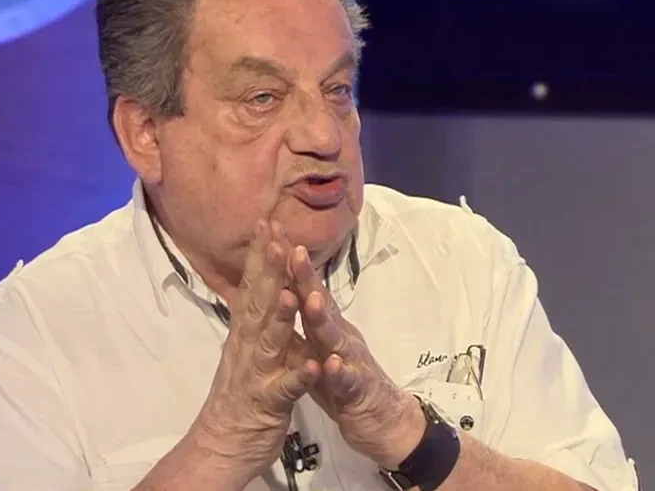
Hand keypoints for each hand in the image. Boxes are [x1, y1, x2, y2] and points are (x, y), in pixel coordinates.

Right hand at [191, 221, 320, 484]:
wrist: (223, 444)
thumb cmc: (242, 396)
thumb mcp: (248, 350)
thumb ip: (256, 320)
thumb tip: (263, 286)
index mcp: (246, 334)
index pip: (254, 286)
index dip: (262, 255)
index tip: (268, 222)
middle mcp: (247, 347)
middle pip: (258, 303)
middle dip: (268, 270)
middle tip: (275, 237)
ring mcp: (256, 374)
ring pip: (270, 342)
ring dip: (279, 317)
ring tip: (289, 293)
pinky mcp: (269, 403)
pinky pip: (286, 389)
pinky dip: (300, 376)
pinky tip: (314, 365)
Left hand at [288, 246, 426, 468]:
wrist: (381, 419)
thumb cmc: (343, 380)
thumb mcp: (319, 346)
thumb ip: (304, 319)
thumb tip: (280, 287)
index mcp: (325, 326)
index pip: (304, 289)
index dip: (288, 264)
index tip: (273, 236)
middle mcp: (339, 336)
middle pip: (320, 303)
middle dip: (306, 278)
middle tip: (292, 249)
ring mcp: (350, 360)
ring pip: (335, 338)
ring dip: (323, 318)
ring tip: (311, 299)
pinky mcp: (357, 390)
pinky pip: (347, 380)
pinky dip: (339, 371)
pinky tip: (332, 364)